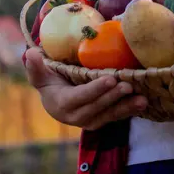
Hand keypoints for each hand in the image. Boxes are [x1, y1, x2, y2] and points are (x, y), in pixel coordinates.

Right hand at [25, 47, 147, 129]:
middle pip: (96, 109)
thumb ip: (36, 66)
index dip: (94, 90)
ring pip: (108, 115)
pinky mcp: (102, 119)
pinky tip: (143, 103)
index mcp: (61, 105)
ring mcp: (90, 119)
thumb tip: (31, 54)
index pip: (79, 98)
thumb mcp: (41, 74)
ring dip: (125, 108)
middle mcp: (76, 116)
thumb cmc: (50, 81)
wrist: (56, 99)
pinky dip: (129, 111)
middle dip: (112, 98)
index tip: (109, 79)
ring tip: (141, 99)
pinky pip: (115, 116)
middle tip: (128, 85)